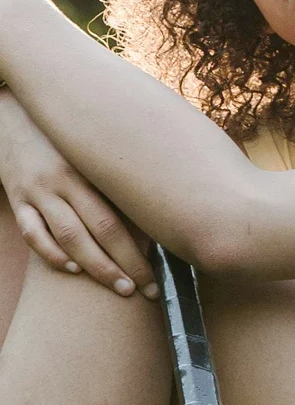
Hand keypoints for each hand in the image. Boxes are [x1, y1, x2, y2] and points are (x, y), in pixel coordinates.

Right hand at [0, 91, 155, 297]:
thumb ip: (125, 174)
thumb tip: (170, 207)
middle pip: (97, 232)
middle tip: (144, 291)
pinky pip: (31, 232)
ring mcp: (36, 191)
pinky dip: (51, 253)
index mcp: (89, 169)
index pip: (119, 221)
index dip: (139, 254)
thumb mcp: (98, 149)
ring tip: (118, 287)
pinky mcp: (17, 198)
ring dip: (93, 266)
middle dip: (124, 266)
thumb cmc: (71, 137)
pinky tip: (73, 270)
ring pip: (65, 237)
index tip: (158, 279)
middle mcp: (62, 181)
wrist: (12, 113)